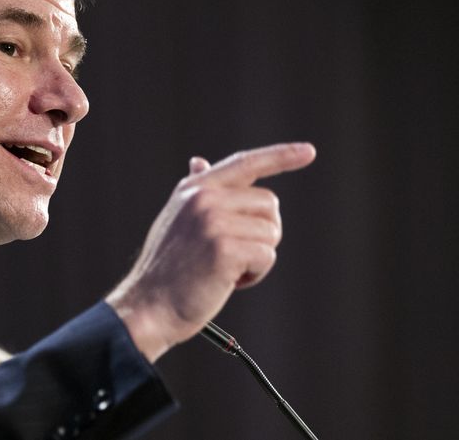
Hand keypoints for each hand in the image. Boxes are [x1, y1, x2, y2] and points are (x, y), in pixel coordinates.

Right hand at [106, 142, 315, 361]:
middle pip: (269, 205)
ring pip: (271, 233)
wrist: (149, 306)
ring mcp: (213, 221)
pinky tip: (229, 282)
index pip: (245, 163)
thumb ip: (197, 192)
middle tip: (232, 256)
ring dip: (258, 257)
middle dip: (261, 234)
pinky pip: (267, 256)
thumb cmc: (168, 268)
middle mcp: (204, 198)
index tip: (308, 152)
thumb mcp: (177, 219)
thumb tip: (200, 162)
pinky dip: (256, 274)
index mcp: (195, 188)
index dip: (280, 156)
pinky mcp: (224, 248)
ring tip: (225, 270)